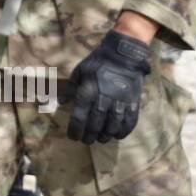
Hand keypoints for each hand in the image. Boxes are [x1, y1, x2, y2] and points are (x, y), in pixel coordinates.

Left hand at [61, 30, 151, 144]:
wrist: (123, 54)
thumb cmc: (98, 62)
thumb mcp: (79, 71)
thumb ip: (71, 88)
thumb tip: (62, 102)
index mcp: (88, 91)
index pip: (79, 117)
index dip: (75, 130)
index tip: (73, 137)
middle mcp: (103, 100)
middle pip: (95, 125)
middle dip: (89, 136)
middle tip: (86, 140)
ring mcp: (120, 102)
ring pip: (112, 126)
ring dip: (105, 136)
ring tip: (100, 139)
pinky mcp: (133, 103)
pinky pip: (129, 122)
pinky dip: (123, 131)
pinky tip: (117, 135)